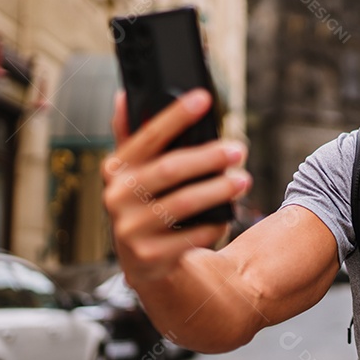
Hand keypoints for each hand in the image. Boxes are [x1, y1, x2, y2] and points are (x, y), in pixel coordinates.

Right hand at [101, 88, 250, 285]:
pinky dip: (214, 223)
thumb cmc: (149, 204)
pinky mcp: (151, 257)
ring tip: (243, 180)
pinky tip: (227, 215)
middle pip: (169, 169)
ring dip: (219, 189)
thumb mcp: (136, 173)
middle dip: (208, 157)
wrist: (146, 264)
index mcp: (116, 170)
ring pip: (184, 203)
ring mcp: (131, 231)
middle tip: (238, 149)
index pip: (147, 136)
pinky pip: (192, 236)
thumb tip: (125, 96)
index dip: (176, 115)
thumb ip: (134, 138)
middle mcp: (117, 199)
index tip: (204, 98)